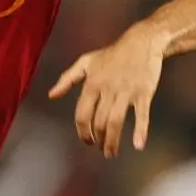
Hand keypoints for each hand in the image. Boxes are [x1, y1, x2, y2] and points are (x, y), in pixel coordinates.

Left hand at [49, 24, 167, 157]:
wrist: (141, 42)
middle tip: (101, 148)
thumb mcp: (86, 61)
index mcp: (92, 84)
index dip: (82, 131)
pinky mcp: (144, 93)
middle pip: (99, 122)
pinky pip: (141, 115)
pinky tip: (138, 145)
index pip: (82, 114)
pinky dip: (140, 131)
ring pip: (115, 122)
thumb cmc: (112, 54)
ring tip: (111, 152)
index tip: (87, 140)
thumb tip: (52, 95)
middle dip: (98, 140)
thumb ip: (67, 79)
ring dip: (112, 141)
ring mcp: (126, 92)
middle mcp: (107, 89)